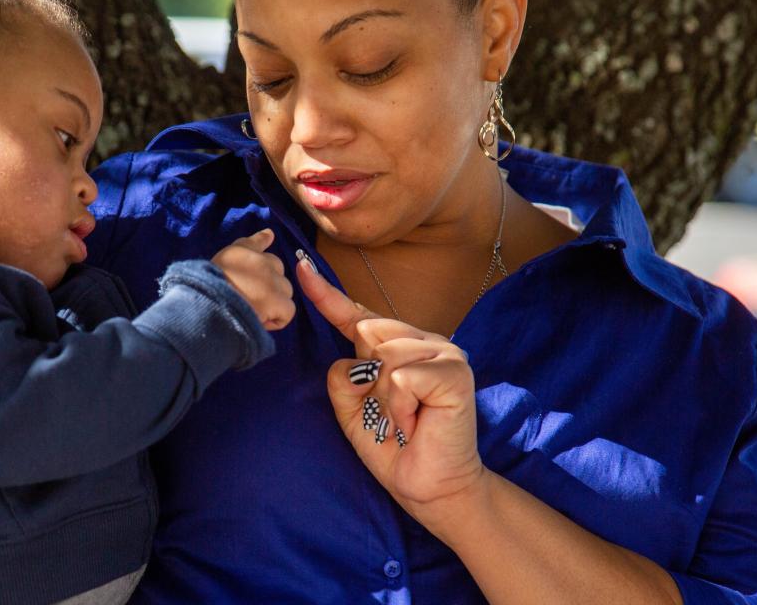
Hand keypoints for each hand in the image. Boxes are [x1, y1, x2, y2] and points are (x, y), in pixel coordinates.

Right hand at [213, 229, 295, 330]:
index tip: (269, 235)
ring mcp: (271, 280)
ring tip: (252, 312)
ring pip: (285, 292)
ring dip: (274, 303)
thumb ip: (238, 256)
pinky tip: (259, 322)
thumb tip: (269, 234)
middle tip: (250, 299)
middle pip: (277, 270)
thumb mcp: (214, 268)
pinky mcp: (278, 300)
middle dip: (269, 284)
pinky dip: (276, 321)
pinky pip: (288, 312)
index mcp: (238, 252)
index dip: (262, 239)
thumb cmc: (204, 292)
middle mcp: (259, 260)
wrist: (207, 308)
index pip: (255, 242)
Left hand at [296, 256, 483, 509]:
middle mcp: (423, 341)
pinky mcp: (455, 372)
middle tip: (388, 415)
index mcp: (397, 346)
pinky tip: (415, 423)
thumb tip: (351, 357)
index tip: (300, 268)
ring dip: (384, 401)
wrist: (426, 487)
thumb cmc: (391, 447)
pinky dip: (399, 407)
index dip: (327, 294)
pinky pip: (402, 377)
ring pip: (384, 354)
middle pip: (369, 330)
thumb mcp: (351, 410)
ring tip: (403, 422)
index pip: (358, 315)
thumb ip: (343, 376)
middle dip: (367, 380)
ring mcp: (444, 353)